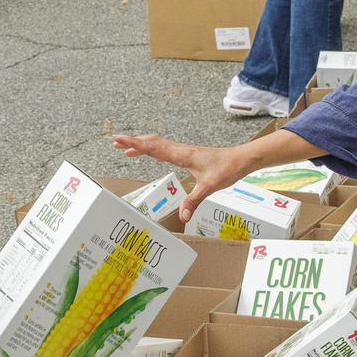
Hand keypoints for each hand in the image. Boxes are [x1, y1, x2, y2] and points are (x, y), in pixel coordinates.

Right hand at [113, 132, 260, 224]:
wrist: (241, 159)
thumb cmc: (227, 169)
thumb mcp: (209, 187)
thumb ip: (193, 201)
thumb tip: (182, 217)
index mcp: (182, 155)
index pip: (153, 147)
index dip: (134, 143)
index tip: (118, 139)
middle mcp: (181, 150)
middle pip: (152, 142)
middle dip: (133, 142)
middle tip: (115, 143)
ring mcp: (184, 151)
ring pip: (158, 144)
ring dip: (142, 145)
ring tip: (126, 150)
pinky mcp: (188, 155)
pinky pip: (165, 149)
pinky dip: (153, 149)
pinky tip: (151, 155)